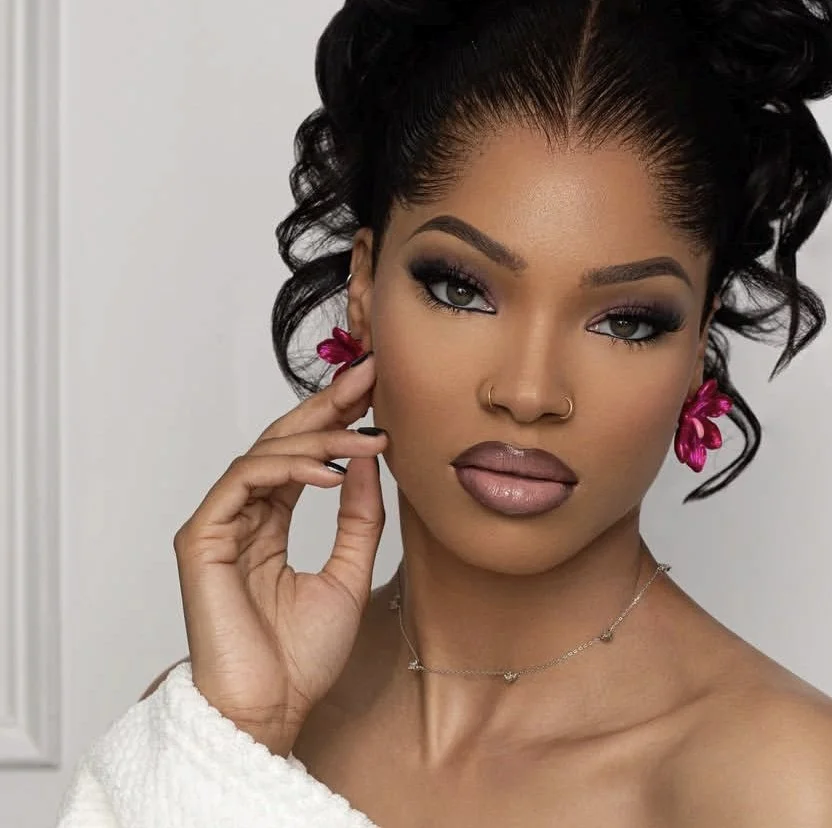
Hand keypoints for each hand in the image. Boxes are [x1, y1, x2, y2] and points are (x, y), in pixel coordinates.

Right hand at [172, 353, 386, 755]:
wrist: (273, 710)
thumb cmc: (304, 656)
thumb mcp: (350, 570)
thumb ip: (359, 515)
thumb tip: (368, 458)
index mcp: (270, 523)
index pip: (302, 454)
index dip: (336, 417)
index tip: (377, 387)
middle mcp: (243, 516)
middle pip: (283, 440)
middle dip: (328, 403)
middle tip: (370, 374)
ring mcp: (219, 524)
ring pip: (265, 452)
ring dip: (321, 438)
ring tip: (369, 437)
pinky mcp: (202, 538)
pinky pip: (244, 480)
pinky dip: (288, 467)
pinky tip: (332, 472)